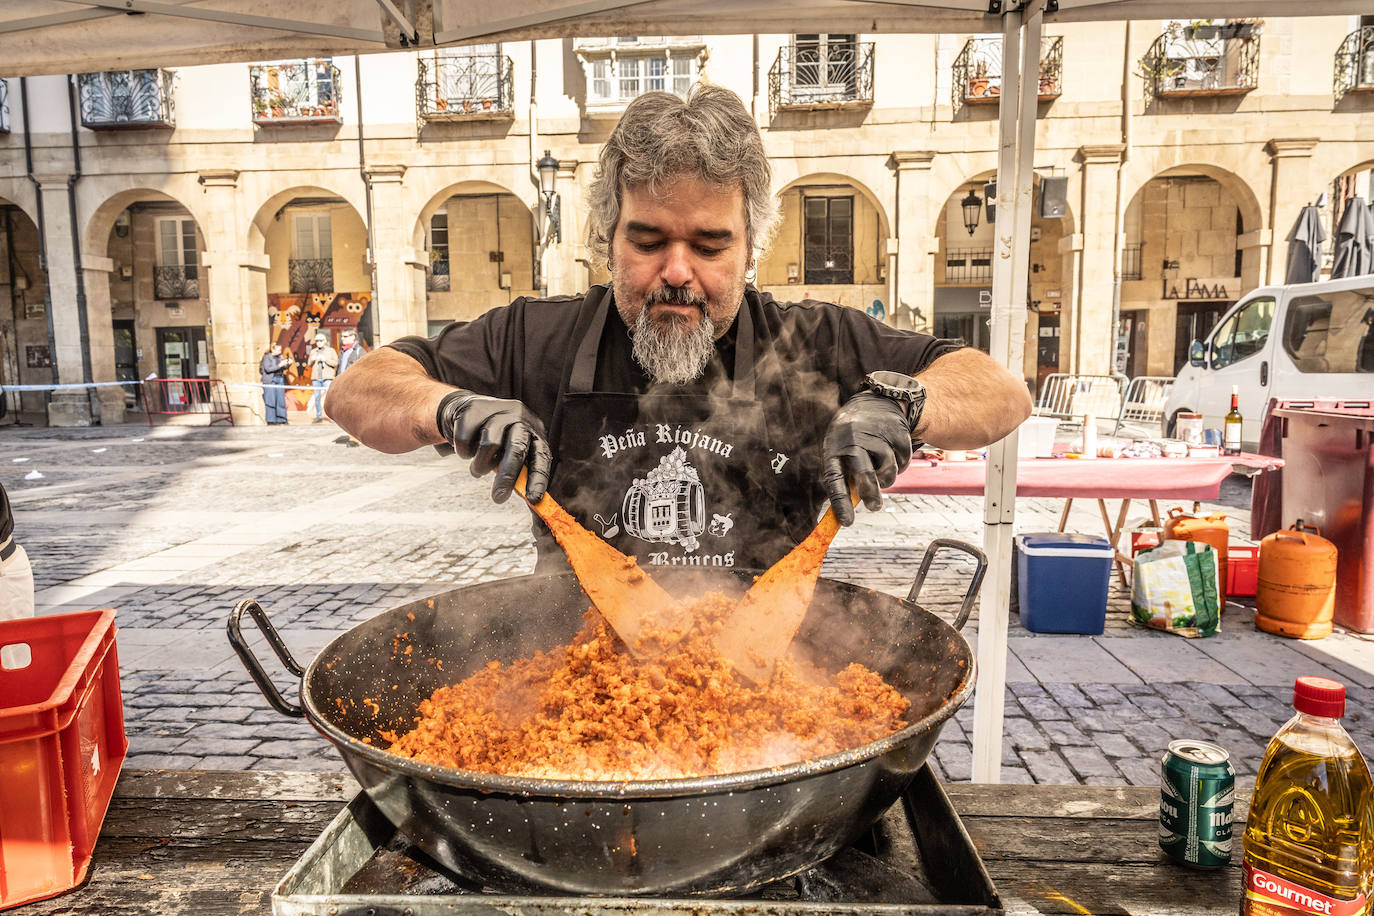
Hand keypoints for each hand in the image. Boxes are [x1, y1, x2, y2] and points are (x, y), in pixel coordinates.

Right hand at [436, 390, 551, 503]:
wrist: (466, 411)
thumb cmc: (495, 440)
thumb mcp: (511, 453)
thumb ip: (518, 472)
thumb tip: (525, 499)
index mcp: (534, 430)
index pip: (541, 456)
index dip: (538, 478)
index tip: (533, 499)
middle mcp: (520, 417)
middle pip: (516, 448)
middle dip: (507, 477)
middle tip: (498, 498)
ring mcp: (497, 409)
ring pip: (489, 444)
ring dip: (480, 466)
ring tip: (477, 470)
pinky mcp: (474, 408)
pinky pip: (466, 439)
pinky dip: (464, 452)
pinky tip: (467, 449)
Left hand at [821, 392, 913, 525]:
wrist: (875, 403)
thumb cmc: (853, 438)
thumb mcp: (841, 450)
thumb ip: (846, 475)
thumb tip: (848, 511)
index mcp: (834, 446)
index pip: (834, 479)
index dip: (840, 503)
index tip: (846, 523)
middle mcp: (854, 439)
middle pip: (865, 473)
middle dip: (871, 494)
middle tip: (874, 506)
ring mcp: (877, 434)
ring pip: (888, 470)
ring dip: (887, 478)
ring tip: (882, 469)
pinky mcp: (898, 433)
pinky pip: (903, 461)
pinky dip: (900, 464)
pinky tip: (892, 451)